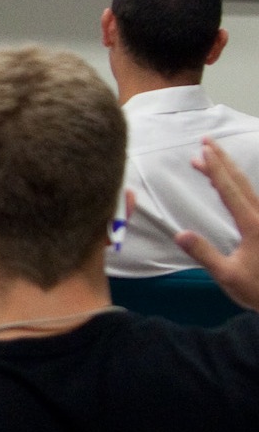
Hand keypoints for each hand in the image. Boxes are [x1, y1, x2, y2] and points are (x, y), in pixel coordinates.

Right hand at [176, 137, 258, 309]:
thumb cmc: (257, 290)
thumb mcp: (228, 276)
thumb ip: (205, 254)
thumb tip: (180, 234)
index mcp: (252, 225)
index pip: (229, 191)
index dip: (215, 169)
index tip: (202, 151)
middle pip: (240, 182)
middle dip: (222, 160)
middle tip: (206, 141)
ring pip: (248, 187)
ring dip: (229, 170)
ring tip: (213, 156)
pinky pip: (252, 197)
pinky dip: (238, 184)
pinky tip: (232, 184)